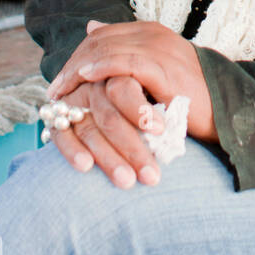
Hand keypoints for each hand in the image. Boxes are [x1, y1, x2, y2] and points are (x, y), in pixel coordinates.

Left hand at [47, 20, 218, 144]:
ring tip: (61, 91)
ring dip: (78, 70)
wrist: (227, 112)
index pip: (102, 36)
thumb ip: (125, 53)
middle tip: (54, 91)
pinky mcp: (164, 67)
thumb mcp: (155, 73)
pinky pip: (124, 62)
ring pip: (106, 49)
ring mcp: (160, 48)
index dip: (78, 56)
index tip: (60, 82)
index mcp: (152, 33)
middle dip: (72, 65)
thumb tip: (91, 27)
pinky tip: (84, 79)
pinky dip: (100, 68)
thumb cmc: (190, 101)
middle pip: (100, 41)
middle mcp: (154, 35)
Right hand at [47, 77, 164, 188]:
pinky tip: (85, 167)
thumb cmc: (152, 105)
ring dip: (108, 157)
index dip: (140, 109)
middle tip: (152, 176)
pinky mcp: (58, 120)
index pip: (125, 87)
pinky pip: (62, 135)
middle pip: (110, 114)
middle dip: (131, 147)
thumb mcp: (161, 95)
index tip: (160, 130)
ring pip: (89, 128)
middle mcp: (94, 84)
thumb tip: (196, 114)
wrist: (115, 114)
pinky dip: (72, 150)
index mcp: (120, 72)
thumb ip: (167, 102)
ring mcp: (74, 101)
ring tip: (127, 182)